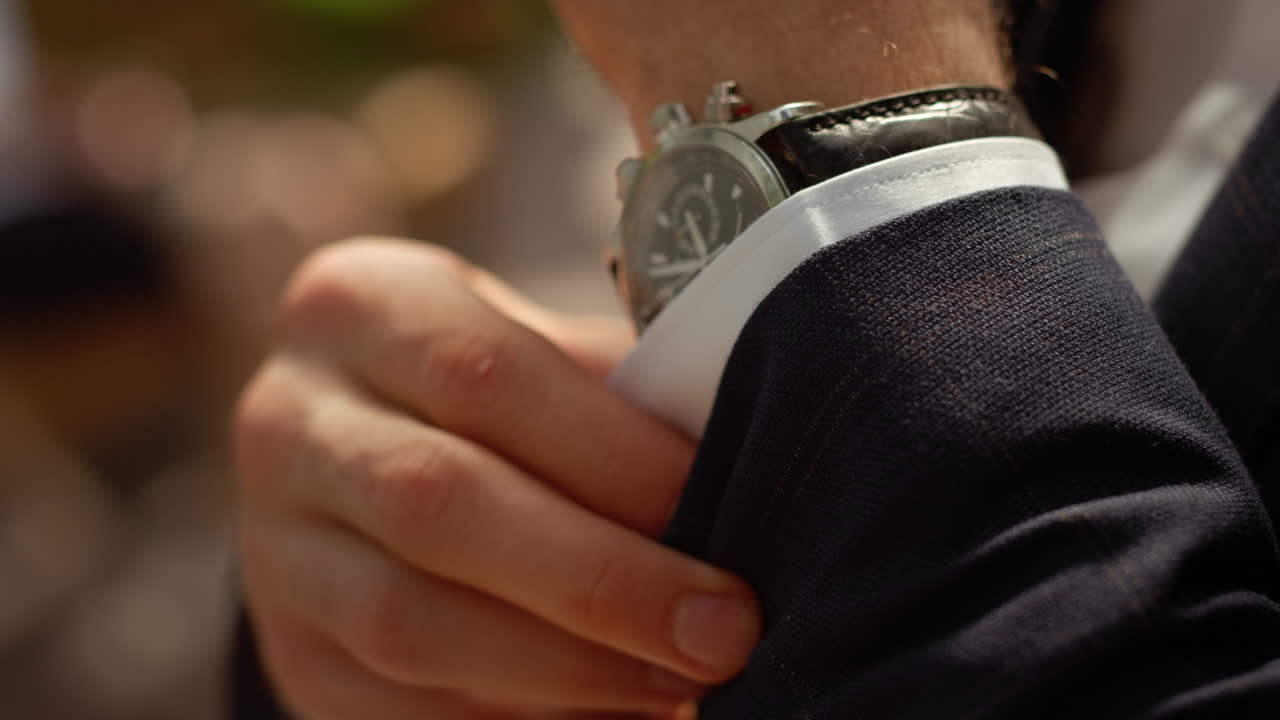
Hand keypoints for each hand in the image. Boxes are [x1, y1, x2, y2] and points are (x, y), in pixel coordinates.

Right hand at [235, 238, 760, 717]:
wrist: (374, 456)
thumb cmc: (506, 393)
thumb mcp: (546, 351)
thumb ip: (622, 391)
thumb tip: (742, 456)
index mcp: (358, 306)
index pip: (484, 374)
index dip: (610, 453)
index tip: (716, 506)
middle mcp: (289, 420)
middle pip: (437, 503)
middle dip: (599, 578)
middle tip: (722, 630)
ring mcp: (275, 547)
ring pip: (409, 623)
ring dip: (565, 667)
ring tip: (678, 680)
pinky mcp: (295, 651)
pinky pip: (399, 706)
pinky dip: (518, 716)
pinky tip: (606, 710)